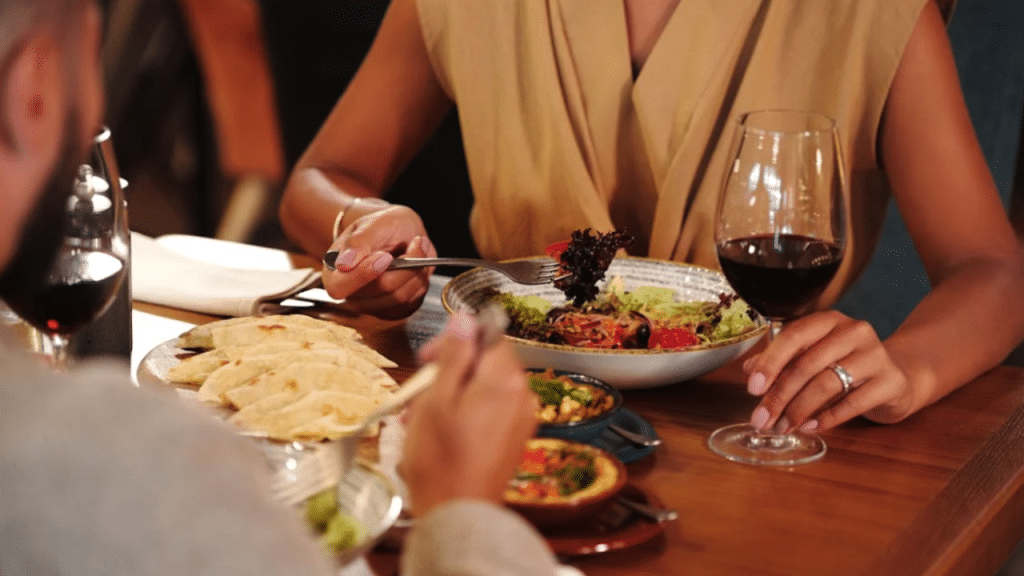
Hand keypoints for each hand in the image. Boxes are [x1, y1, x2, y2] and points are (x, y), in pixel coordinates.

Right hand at [322, 204, 436, 318]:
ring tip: (417, 249)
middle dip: (404, 265)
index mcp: (334, 274)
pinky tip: (417, 266)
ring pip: (401, 296)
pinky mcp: (394, 311)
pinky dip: (421, 281)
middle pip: (381, 290)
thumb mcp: (370, 225)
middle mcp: (351, 296)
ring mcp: (373, 306)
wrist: (399, 233)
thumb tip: (342, 265)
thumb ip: (356, 243)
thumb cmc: (381, 228)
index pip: (339, 288)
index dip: (363, 274)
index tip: (385, 256)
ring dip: (416, 271)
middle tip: (414, 243)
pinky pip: (413, 302)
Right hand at [399, 313, 537, 516]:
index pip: (488, 336)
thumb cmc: (441, 460)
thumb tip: (465, 320)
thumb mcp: (437, 398)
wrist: (457, 513)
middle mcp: (522, 396)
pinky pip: (490, 410)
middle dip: (449, 371)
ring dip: (452, 393)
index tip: (427, 357)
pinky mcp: (514, 439)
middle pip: (486, 363)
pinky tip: (439, 430)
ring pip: (485, 387)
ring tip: (420, 417)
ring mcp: (521, 419)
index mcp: (505, 380)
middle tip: (418, 391)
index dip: (455, 341)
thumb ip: (454, 355)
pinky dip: (465, 412)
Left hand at [742, 310, 913, 432]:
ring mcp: (875, 355)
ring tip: (783, 427)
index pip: (793, 335)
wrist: (897, 379)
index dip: (770, 362)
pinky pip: (852, 403)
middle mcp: (853, 331)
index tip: (753, 388)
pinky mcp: (890, 382)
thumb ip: (782, 361)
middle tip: (762, 419)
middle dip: (779, 396)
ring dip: (799, 410)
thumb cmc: (846, 366)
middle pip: (807, 364)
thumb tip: (749, 370)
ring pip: (827, 384)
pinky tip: (809, 427)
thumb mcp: (813, 358)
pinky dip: (826, 418)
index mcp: (828, 321)